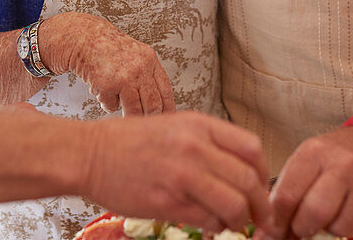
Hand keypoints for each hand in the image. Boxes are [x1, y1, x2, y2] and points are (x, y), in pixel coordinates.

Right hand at [41, 12, 175, 115]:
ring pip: (134, 110)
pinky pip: (112, 106)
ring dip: (129, 115)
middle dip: (149, 117)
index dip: (168, 110)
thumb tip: (160, 105)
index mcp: (150, 60)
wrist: (86, 37)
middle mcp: (139, 69)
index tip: (166, 120)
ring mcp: (123, 77)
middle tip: (145, 122)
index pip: (165, 92)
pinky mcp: (106, 85)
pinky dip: (108, 104)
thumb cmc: (110, 48)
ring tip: (123, 110)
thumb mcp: (137, 55)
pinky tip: (104, 93)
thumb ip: (149, 75)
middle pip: (153, 105)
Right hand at [84, 111, 274, 237]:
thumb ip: (208, 143)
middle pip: (249, 180)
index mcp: (199, 125)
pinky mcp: (168, 202)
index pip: (252, 148)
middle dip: (260, 205)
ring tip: (233, 224)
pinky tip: (209, 224)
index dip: (264, 173)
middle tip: (260, 218)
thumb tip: (241, 172)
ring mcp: (182, 175)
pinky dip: (215, 227)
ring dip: (239, 220)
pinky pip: (208, 221)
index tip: (261, 189)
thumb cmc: (130, 142)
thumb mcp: (174, 126)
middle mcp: (195, 147)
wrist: (89, 154)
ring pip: (234, 205)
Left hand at [270, 127, 352, 239]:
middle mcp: (343, 164)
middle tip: (302, 227)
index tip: (274, 231)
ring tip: (330, 215)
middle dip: (303, 229)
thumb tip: (268, 235)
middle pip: (315, 214)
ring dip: (330, 230)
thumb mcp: (304, 163)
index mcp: (314, 152)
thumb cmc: (331, 157)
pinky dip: (351, 229)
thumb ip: (285, 195)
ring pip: (340, 228)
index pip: (287, 196)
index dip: (277, 222)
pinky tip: (350, 212)